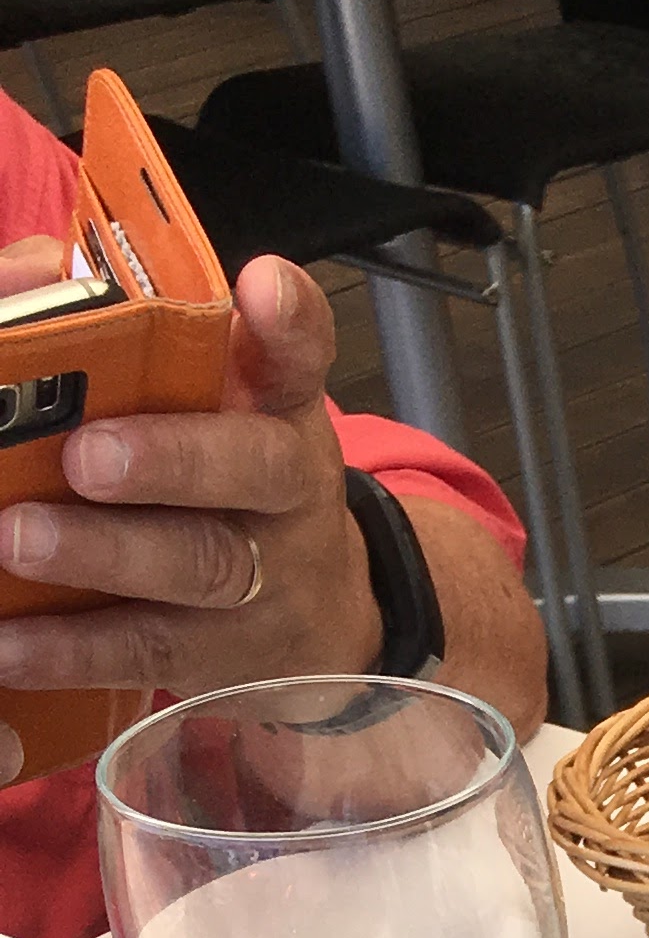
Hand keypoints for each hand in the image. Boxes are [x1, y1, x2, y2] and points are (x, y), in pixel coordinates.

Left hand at [0, 242, 383, 775]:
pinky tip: (9, 645)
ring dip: (105, 555)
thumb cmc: (232, 487)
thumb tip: (29, 275)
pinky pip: (148, 655)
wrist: (327, 622)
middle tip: (87, 455)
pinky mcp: (227, 662)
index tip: (263, 288)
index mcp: (279, 412)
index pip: (299, 356)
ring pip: (199, 568)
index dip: (287, 325)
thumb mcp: (214, 405)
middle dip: (171, 460)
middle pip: (253, 470)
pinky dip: (72, 651)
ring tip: (20, 539)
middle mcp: (287, 496)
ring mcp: (266, 586)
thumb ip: (124, 331)